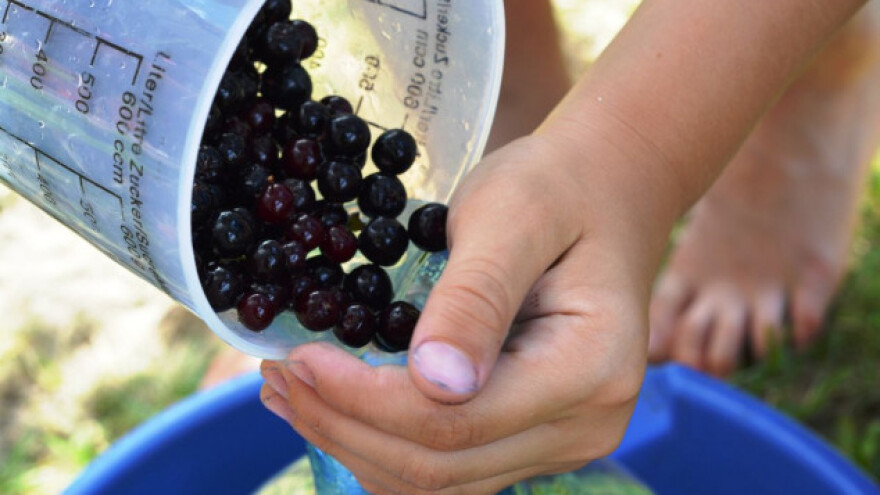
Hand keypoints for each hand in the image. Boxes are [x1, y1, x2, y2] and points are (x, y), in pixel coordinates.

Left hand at [260, 134, 661, 493]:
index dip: (363, 400)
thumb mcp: (512, 217)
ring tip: (288, 394)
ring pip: (439, 483)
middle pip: (440, 467)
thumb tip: (434, 383)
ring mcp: (561, 440)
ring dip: (354, 444)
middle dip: (343, 426)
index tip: (298, 359)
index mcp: (589, 370)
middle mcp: (585, 426)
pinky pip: (450, 469)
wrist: (603, 195)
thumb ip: (475, 297)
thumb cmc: (557, 190)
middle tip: (275, 377)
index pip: (455, 421)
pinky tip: (338, 410)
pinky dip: (385, 446)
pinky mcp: (533, 436)